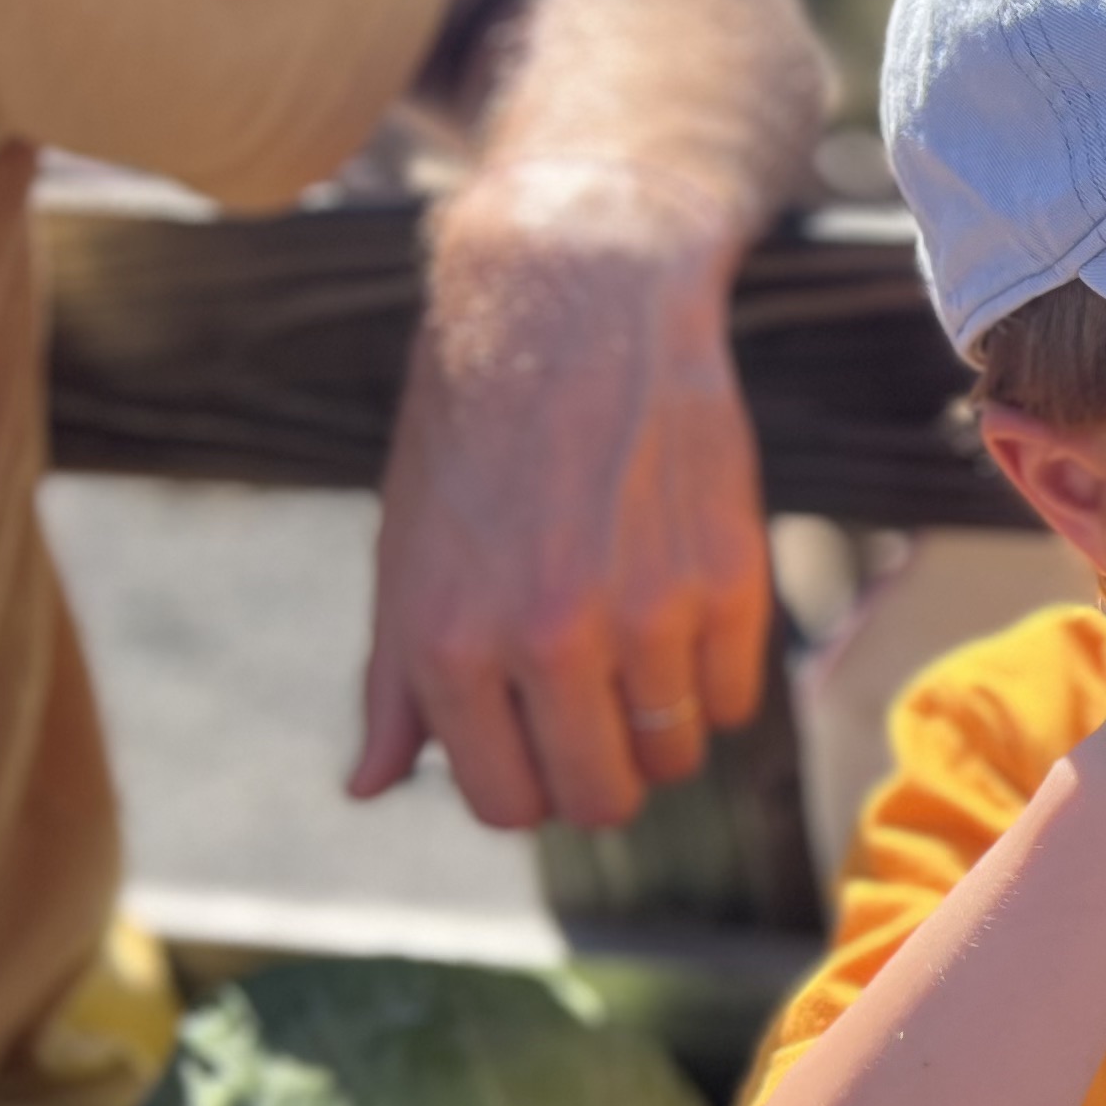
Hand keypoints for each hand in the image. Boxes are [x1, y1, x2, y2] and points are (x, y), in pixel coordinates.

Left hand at [353, 159, 775, 830]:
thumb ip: (394, 684)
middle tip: (596, 715)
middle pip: (603, 797)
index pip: (508, 803)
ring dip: (659, 722)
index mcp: (448, 643)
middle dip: (600, 774)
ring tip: (637, 649)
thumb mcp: (407, 554)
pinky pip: (735, 699)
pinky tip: (682, 611)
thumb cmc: (473, 430)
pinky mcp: (729, 579)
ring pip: (676, 753)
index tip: (536, 744)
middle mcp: (547, 638)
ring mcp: (648, 612)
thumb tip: (371, 787)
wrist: (571, 303)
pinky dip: (713, 677)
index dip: (526, 786)